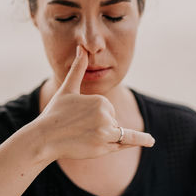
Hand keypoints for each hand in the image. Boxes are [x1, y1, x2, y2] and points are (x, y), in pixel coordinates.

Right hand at [35, 45, 154, 160]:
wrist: (44, 138)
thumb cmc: (55, 113)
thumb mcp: (68, 89)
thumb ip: (78, 68)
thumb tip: (81, 47)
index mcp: (100, 100)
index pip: (107, 109)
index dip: (95, 115)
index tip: (78, 118)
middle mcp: (106, 116)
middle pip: (112, 121)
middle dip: (100, 126)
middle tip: (78, 128)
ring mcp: (105, 133)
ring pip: (117, 133)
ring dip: (108, 135)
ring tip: (89, 136)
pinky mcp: (103, 148)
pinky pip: (124, 143)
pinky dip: (139, 140)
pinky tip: (150, 141)